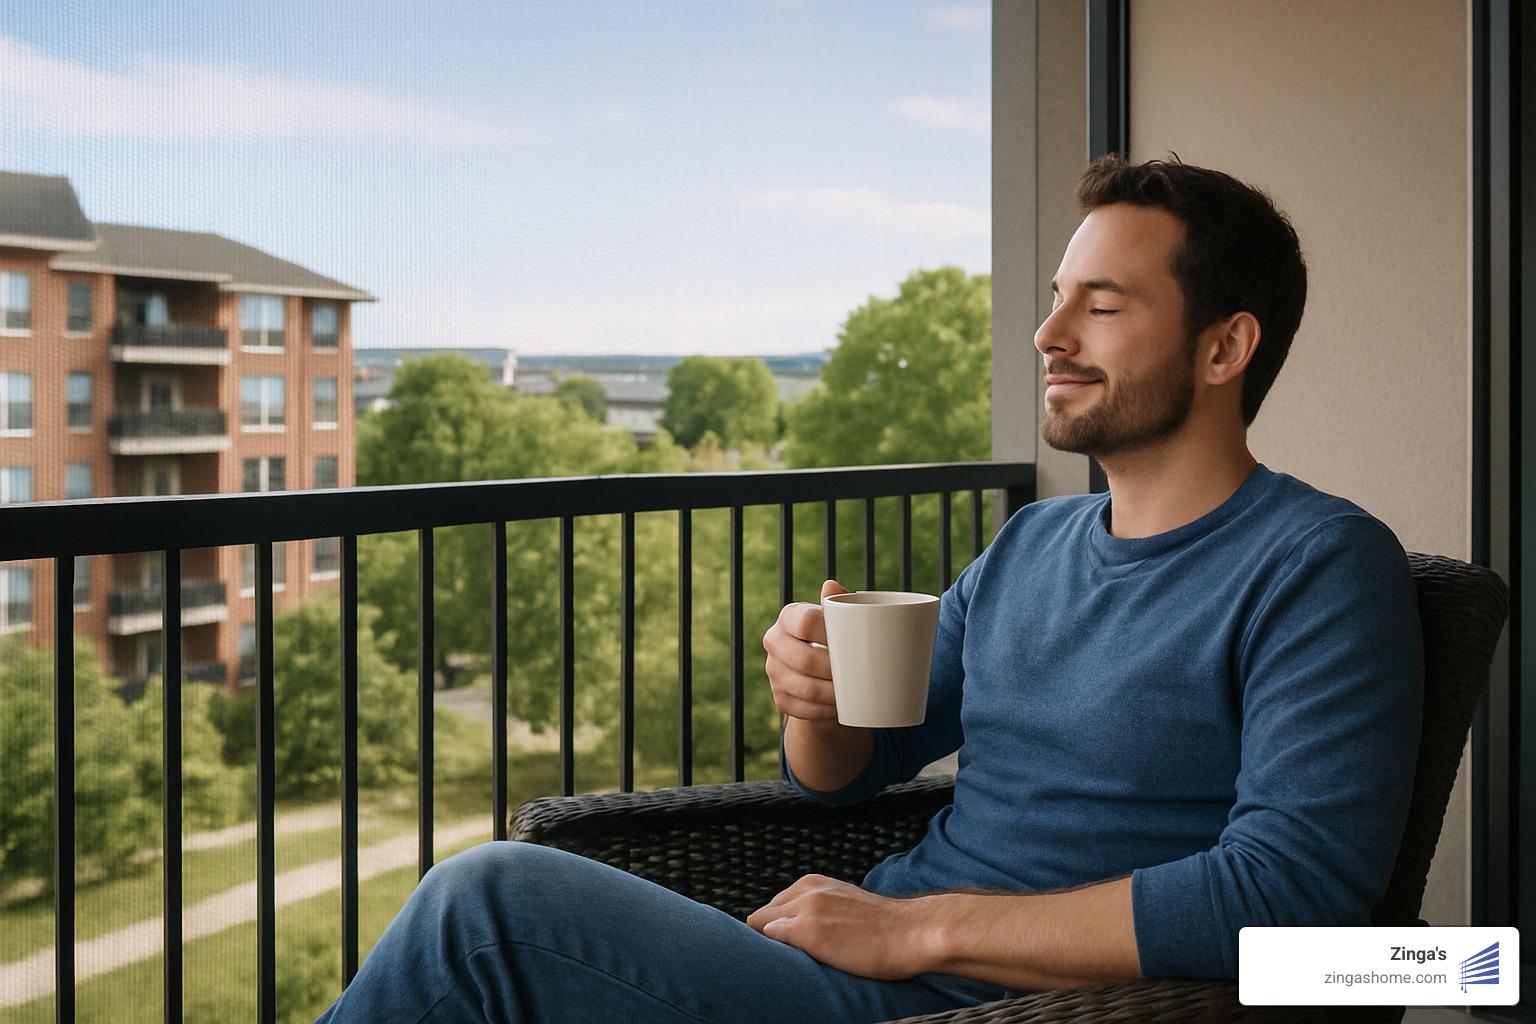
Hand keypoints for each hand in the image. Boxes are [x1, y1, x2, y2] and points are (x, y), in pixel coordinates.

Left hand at [746, 874, 932, 980]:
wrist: (913, 933)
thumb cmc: (886, 929)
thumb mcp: (847, 905)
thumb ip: (822, 908)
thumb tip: (800, 928)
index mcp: (815, 883)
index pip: (774, 906)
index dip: (778, 930)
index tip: (789, 949)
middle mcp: (807, 889)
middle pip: (762, 916)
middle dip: (768, 937)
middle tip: (788, 961)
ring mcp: (806, 908)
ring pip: (761, 926)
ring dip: (770, 946)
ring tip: (791, 964)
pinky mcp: (808, 930)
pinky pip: (770, 939)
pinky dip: (775, 954)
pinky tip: (792, 966)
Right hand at [763, 579, 847, 722]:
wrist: (823, 672)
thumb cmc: (835, 638)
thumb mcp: (838, 620)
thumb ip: (838, 603)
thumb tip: (831, 585)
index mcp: (789, 616)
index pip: (806, 623)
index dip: (830, 634)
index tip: (852, 642)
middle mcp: (773, 641)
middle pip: (805, 659)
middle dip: (834, 670)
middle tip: (857, 674)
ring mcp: (773, 671)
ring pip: (804, 688)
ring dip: (831, 693)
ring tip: (851, 692)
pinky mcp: (779, 698)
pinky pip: (801, 709)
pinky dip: (823, 711)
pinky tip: (837, 708)